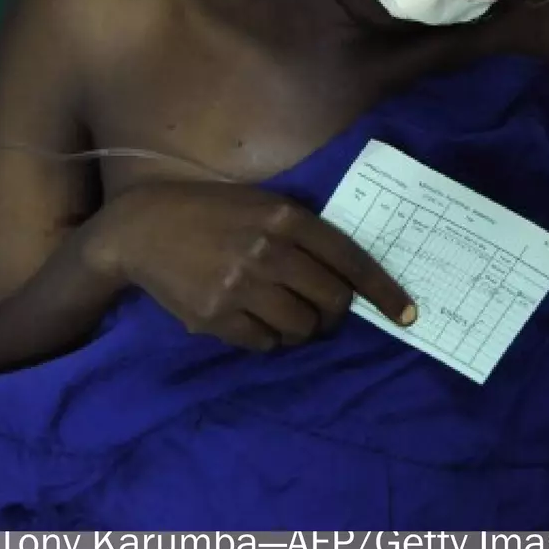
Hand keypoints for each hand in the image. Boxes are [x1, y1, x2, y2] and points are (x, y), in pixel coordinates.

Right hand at [85, 181, 417, 351]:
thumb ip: (302, 233)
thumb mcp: (261, 204)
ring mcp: (241, 286)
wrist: (140, 229)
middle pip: (332, 301)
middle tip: (322, 313)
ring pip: (301, 328)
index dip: (384, 291)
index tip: (408, 314)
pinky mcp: (216, 316)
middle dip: (334, 314)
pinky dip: (267, 339)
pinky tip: (250, 320)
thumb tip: (347, 279)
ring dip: (300, 330)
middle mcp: (269, 251)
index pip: (350, 259)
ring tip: (280, 315)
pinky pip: (265, 344)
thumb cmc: (209, 213)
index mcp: (285, 217)